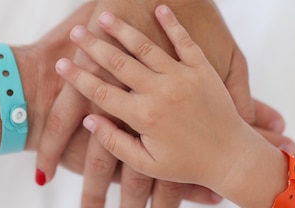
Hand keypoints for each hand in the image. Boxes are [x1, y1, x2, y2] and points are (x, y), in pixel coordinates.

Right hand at [35, 0, 294, 206]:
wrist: (233, 157)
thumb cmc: (189, 164)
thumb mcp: (146, 163)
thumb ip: (115, 142)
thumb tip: (89, 119)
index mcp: (144, 116)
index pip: (101, 93)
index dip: (78, 78)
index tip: (61, 65)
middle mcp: (160, 92)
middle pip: (118, 63)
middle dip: (93, 46)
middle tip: (77, 32)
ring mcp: (181, 78)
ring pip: (145, 47)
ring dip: (122, 30)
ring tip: (104, 16)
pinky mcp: (202, 69)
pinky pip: (184, 41)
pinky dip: (172, 24)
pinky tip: (160, 8)